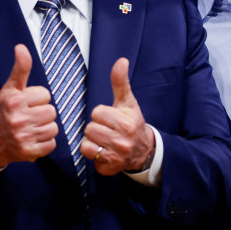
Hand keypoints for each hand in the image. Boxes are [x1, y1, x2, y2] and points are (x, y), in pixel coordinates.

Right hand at [0, 45, 58, 170]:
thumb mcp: (11, 88)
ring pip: (53, 128)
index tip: (27, 104)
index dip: (38, 99)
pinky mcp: (28, 151)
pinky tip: (34, 139)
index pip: (46, 96)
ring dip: (45, 129)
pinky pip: (51, 144)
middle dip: (44, 114)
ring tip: (32, 128)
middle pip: (51, 112)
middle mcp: (17, 119)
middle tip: (31, 117)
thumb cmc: (5, 111)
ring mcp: (23, 136)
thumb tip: (21, 47)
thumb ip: (20, 68)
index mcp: (14, 101)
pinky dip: (45, 143)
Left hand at [82, 58, 154, 176]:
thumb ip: (120, 82)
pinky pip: (89, 159)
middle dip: (96, 128)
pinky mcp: (109, 169)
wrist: (143, 150)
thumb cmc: (132, 122)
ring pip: (87, 144)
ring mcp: (116, 157)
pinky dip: (94, 155)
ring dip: (92, 141)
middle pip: (90, 129)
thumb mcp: (127, 102)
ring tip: (104, 140)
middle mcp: (122, 142)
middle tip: (107, 130)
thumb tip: (121, 60)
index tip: (111, 118)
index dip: (101, 114)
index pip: (97, 113)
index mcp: (126, 123)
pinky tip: (104, 152)